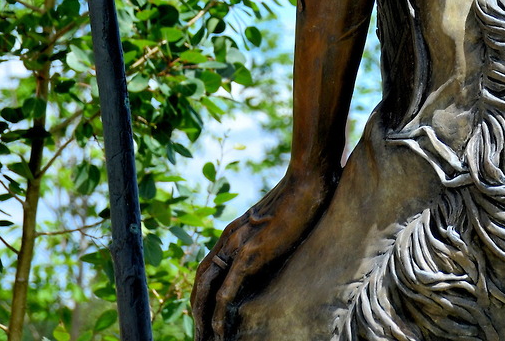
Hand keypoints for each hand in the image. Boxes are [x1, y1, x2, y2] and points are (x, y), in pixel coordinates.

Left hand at [191, 167, 335, 340]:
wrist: (308, 178)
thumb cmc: (301, 194)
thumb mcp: (277, 217)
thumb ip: (268, 232)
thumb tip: (275, 245)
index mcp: (236, 230)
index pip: (210, 267)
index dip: (204, 291)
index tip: (205, 313)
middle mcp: (230, 237)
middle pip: (201, 279)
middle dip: (197, 308)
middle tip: (198, 334)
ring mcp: (238, 244)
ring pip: (207, 287)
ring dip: (201, 316)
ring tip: (202, 339)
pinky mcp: (250, 252)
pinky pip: (227, 289)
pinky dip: (219, 311)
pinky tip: (217, 330)